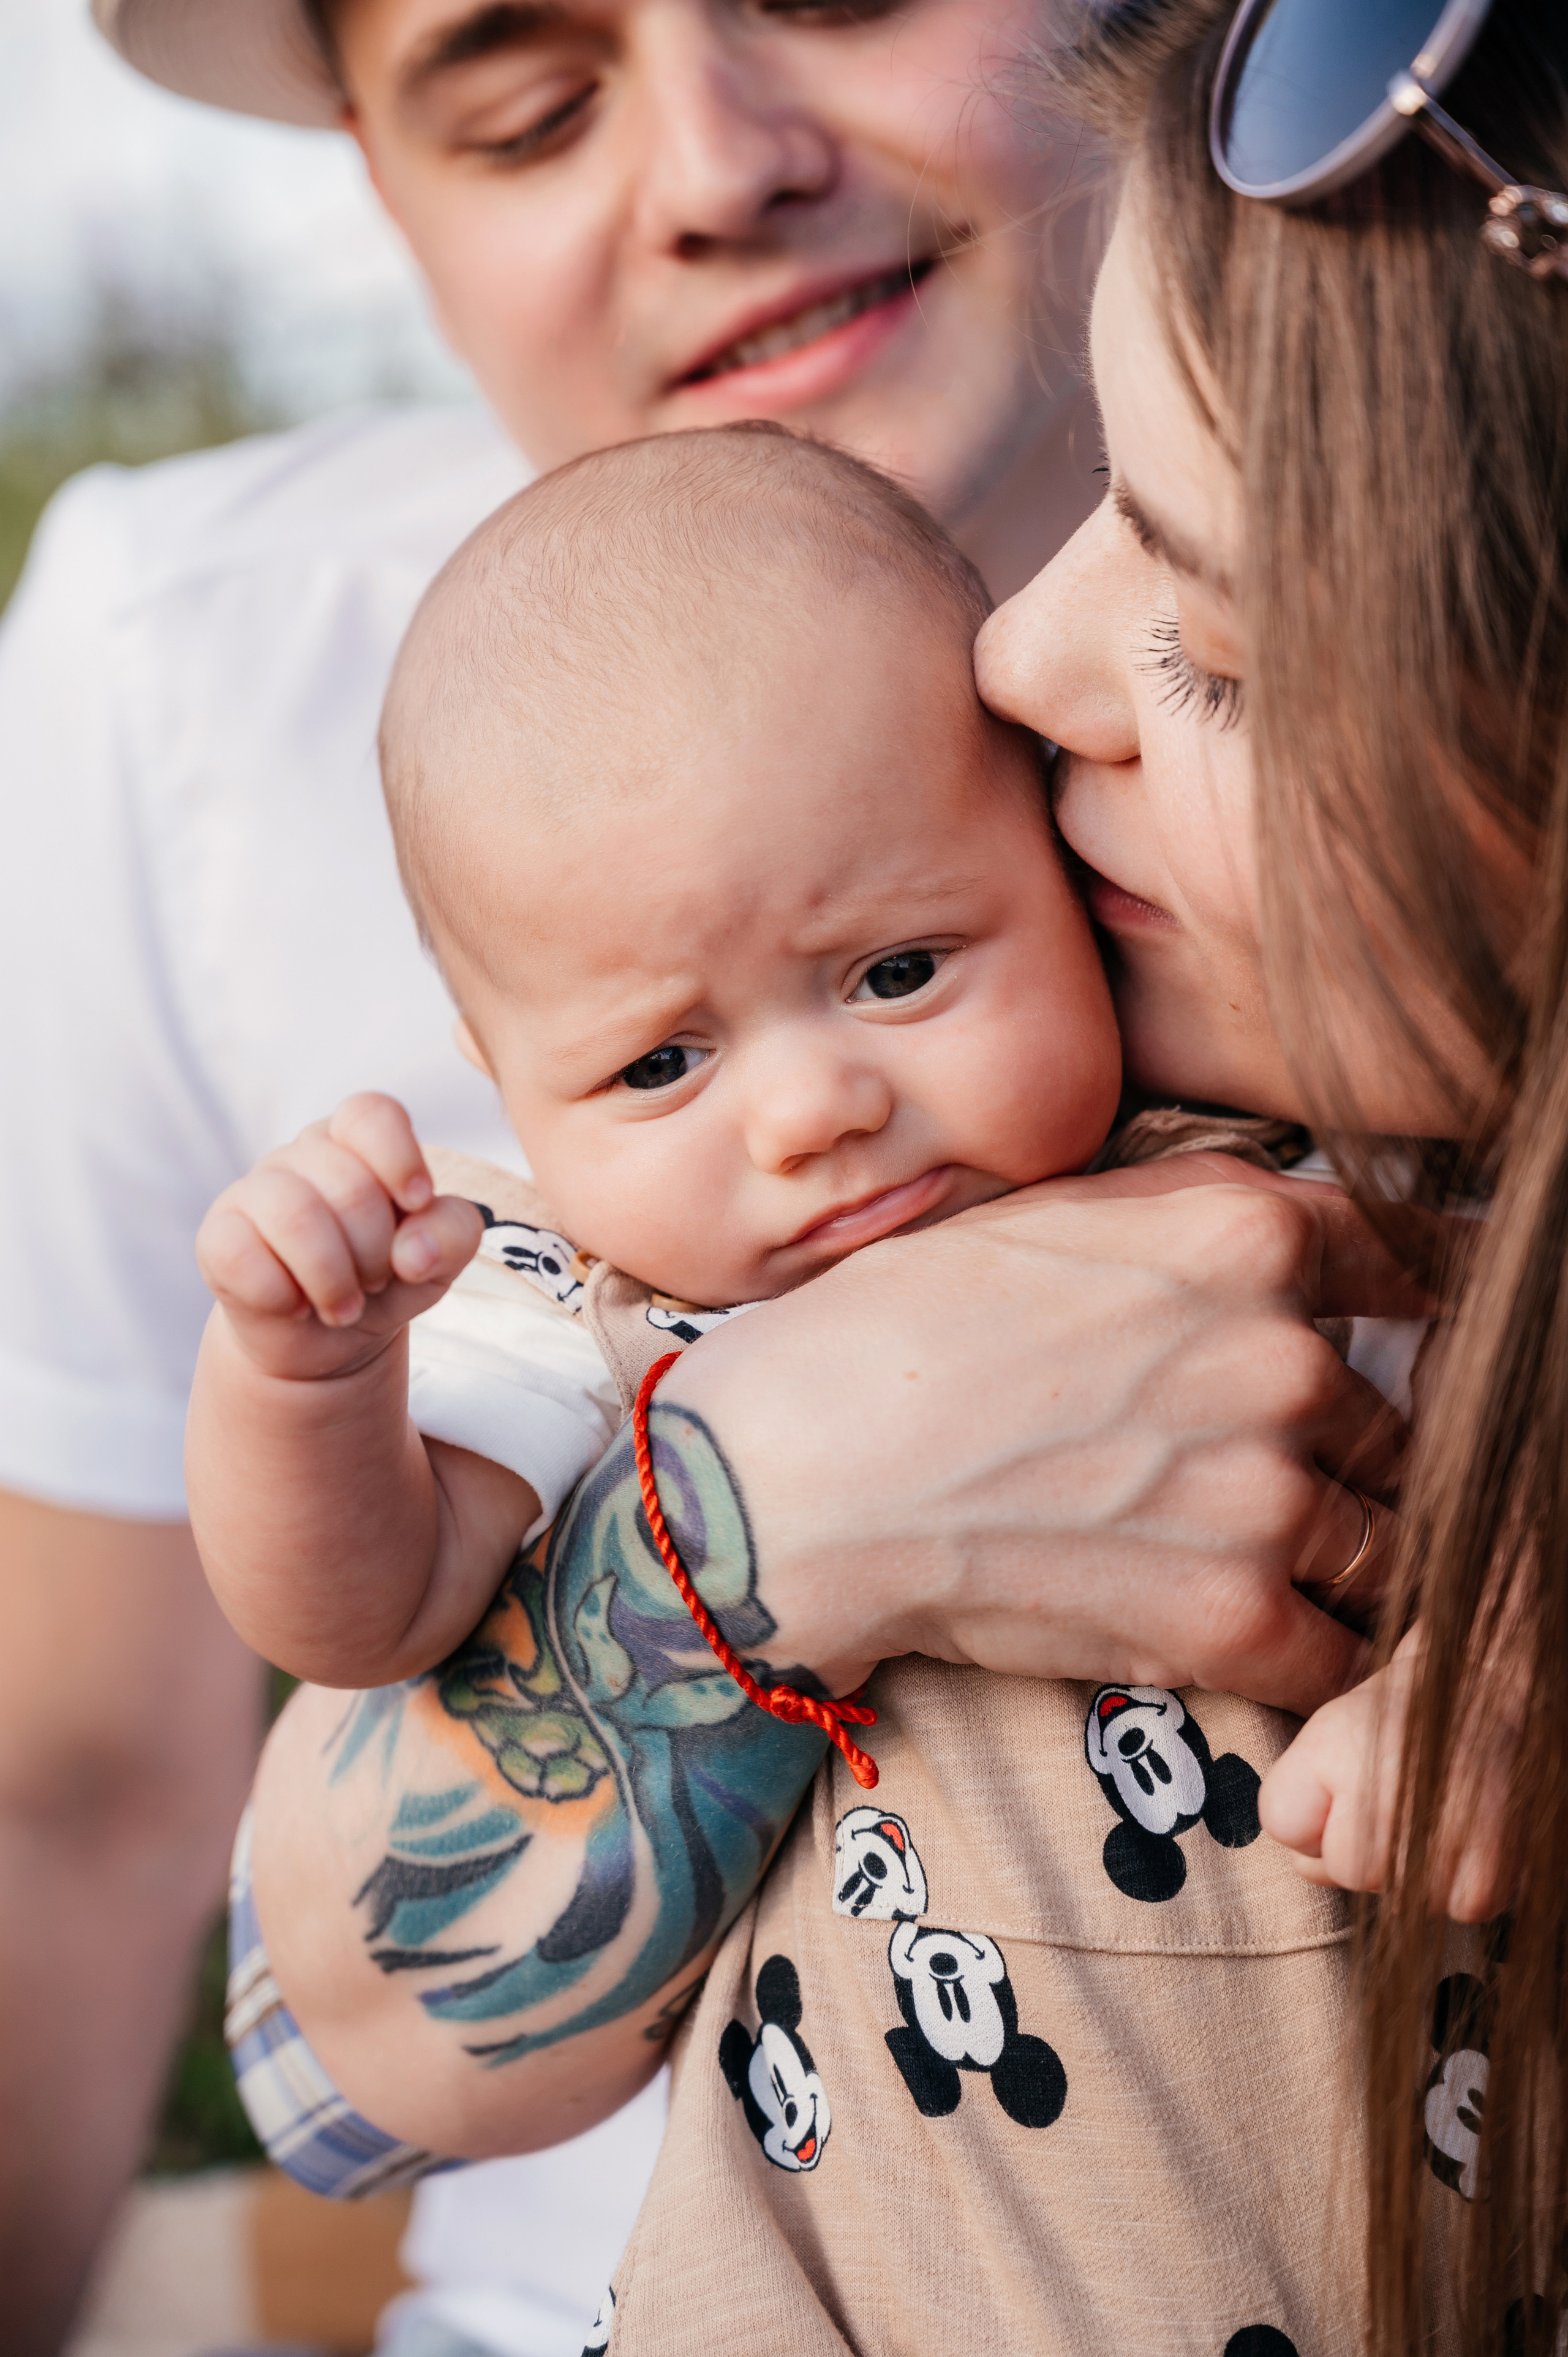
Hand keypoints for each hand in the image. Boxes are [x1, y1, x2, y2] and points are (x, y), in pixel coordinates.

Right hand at [196, 1093, 482, 1381]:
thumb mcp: (438, 1259)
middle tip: (374, 1282)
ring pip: (294, 1215)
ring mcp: (252, 1191)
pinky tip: (294, 1306)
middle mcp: (302, 1155)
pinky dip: (281, 1297)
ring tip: (344, 1307)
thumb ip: (451, 1235)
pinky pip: (241, 1256)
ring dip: (332, 1280)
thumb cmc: (386, 1281)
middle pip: (348, 1185)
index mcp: (357, 1142)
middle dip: (375, 1252)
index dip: (399, 1159)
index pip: (371, 1113)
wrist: (327, 1341)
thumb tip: (414, 1250)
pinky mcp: (216, 1236)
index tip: (415, 1204)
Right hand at [666, 1155, 1426, 1715]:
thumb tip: (1295, 1223)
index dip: (1415, 1304)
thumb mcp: (1050, 1217)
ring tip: (1258, 1564)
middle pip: (1392, 1416)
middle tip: (1268, 1474)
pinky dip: (1315, 1657)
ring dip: (1342, 1559)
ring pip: (1386, 1538)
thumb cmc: (894, 1333)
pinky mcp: (1234, 1618)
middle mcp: (1284, 1356)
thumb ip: (1194, 1212)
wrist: (796, 1480)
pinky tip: (1256, 1643)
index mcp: (1245, 1237)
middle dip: (1353, 1449)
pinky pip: (1343, 1655)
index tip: (1414, 1337)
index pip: (1407, 1262)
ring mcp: (1269, 1493)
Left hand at [1260, 1627, 1514, 1919]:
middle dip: (1362, 1842)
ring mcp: (1442, 1835)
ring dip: (1412, 1864)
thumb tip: (1308, 1866)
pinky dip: (1463, 1880)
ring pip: (1397, 1894)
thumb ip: (1296, 1799)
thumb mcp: (1330, 1730)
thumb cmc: (1409, 1714)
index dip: (1314, 1809)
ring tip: (1436, 1810)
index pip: (1284, 1824)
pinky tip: (1472, 1832)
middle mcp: (1386, 1791)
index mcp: (1337, 1745)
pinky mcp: (1488, 1878)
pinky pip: (1456, 1907)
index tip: (1346, 1777)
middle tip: (1401, 1794)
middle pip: (1344, 1868)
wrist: (1500, 1691)